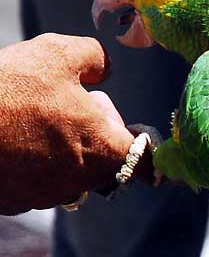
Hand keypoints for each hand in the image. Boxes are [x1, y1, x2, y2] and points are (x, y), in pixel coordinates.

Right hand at [0, 33, 132, 214]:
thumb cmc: (10, 91)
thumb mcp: (57, 54)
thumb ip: (94, 58)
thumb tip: (104, 69)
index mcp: (103, 151)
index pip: (146, 164)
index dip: (141, 146)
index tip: (125, 129)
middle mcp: (82, 182)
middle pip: (105, 164)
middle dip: (94, 138)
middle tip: (66, 110)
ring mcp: (49, 196)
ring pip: (71, 173)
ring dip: (62, 151)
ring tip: (31, 122)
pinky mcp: (19, 202)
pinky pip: (38, 182)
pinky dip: (33, 164)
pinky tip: (11, 140)